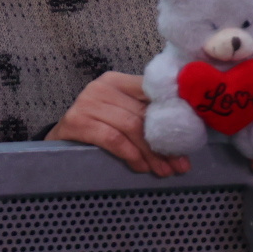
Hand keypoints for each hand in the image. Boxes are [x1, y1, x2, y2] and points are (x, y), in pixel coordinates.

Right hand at [48, 71, 188, 177]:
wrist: (63, 137)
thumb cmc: (99, 126)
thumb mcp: (122, 114)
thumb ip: (147, 115)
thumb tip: (186, 132)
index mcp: (118, 80)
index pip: (152, 92)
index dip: (173, 114)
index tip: (189, 137)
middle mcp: (102, 87)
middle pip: (143, 114)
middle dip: (165, 143)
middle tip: (179, 165)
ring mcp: (87, 102)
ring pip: (131, 127)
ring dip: (151, 153)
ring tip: (163, 170)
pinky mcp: (77, 121)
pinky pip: (113, 139)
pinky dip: (131, 155)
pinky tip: (140, 167)